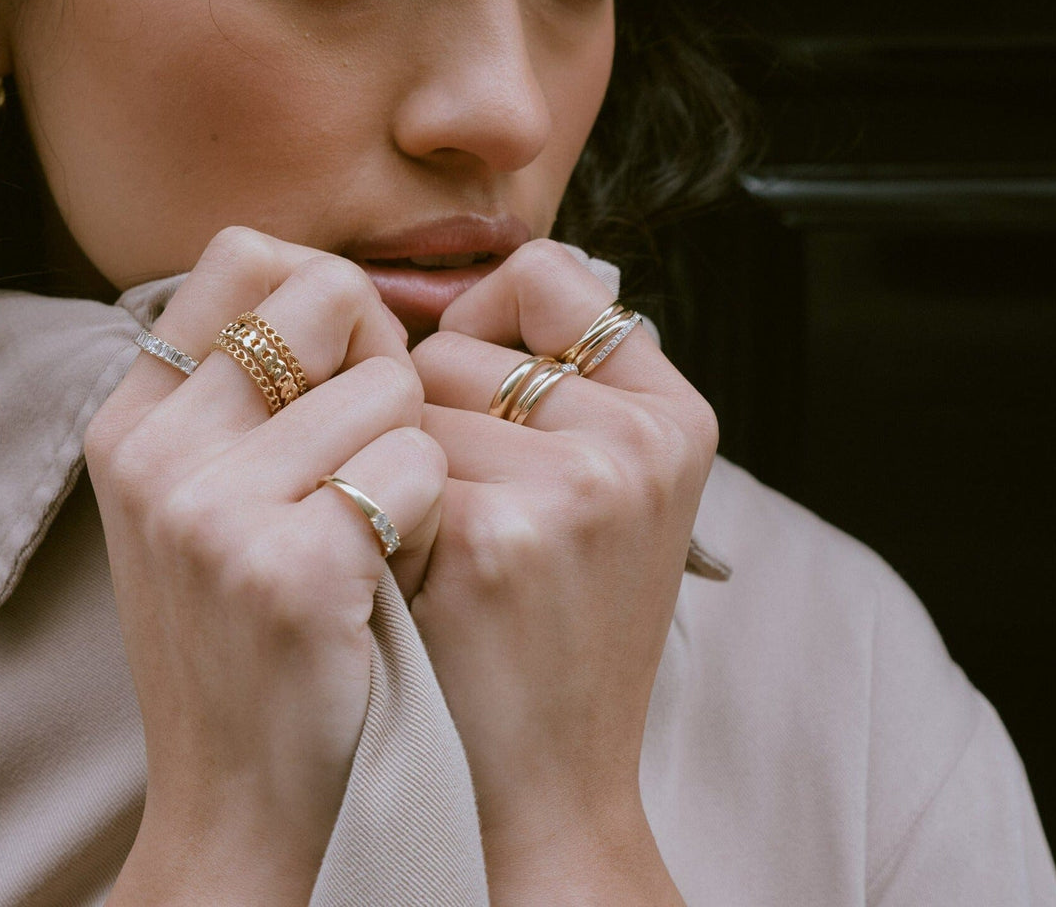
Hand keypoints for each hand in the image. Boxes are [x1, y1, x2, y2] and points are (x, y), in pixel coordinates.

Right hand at [84, 228, 445, 903]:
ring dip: (414, 454)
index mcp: (136, 419)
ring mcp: (215, 509)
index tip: (347, 363)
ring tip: (377, 533)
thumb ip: (256, 393)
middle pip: (330, 292)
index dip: (326, 294)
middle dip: (384, 357)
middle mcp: (159, 450)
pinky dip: (430, 516)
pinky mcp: (291, 566)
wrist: (248, 803)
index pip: (243, 254)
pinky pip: (417, 467)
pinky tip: (395, 574)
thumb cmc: (258, 634)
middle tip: (378, 444)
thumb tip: (357, 290)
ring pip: (393, 385)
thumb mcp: (212, 502)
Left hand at [409, 240, 714, 904]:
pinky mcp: (502, 534)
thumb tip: (471, 287)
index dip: (488, 319)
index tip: (477, 388)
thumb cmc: (559, 625)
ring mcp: (579, 484)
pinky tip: (420, 578)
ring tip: (445, 546)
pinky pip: (387, 463)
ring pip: (409, 399)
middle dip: (431, 415)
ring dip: (401, 465)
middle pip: (457, 344)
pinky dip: (381, 514)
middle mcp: (641, 438)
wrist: (547, 781)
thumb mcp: (611, 493)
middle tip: (465, 506)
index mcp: (674, 415)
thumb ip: (566, 384)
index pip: (548, 274)